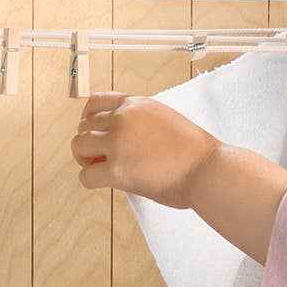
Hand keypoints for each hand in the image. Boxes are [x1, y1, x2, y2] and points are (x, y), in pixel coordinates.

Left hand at [72, 96, 218, 206]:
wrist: (207, 169)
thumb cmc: (195, 153)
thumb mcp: (165, 119)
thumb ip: (141, 123)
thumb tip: (127, 138)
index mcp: (135, 105)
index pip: (95, 102)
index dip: (88, 120)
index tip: (94, 134)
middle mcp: (123, 119)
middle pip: (83, 126)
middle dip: (88, 143)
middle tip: (99, 159)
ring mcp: (118, 143)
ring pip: (79, 147)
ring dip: (85, 160)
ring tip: (100, 170)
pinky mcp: (118, 170)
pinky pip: (86, 175)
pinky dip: (90, 181)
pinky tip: (105, 184)